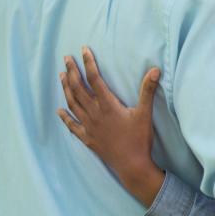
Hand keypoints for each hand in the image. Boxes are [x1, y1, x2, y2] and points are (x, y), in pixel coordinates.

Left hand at [57, 46, 163, 206]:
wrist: (132, 165)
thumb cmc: (139, 139)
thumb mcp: (145, 113)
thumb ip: (148, 90)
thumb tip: (155, 70)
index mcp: (107, 105)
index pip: (94, 79)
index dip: (88, 63)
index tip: (83, 50)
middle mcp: (94, 113)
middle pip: (78, 88)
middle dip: (72, 72)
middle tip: (66, 59)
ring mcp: (88, 126)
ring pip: (72, 103)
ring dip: (66, 89)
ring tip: (61, 76)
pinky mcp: (87, 138)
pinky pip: (72, 126)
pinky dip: (65, 117)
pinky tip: (59, 111)